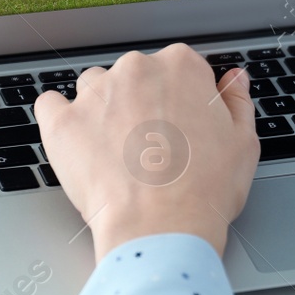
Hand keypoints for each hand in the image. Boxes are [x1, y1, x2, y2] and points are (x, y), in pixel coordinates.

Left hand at [35, 45, 258, 260]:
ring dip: (103, 109)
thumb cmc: (205, 189)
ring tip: (116, 150)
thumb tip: (233, 81)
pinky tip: (76, 140)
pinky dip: (60, 118)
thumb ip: (236, 102)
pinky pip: (51, 105)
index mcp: (182, 67)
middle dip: (142, 103)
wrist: (161, 228)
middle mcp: (137, 69)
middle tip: (153, 145)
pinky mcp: (62, 122)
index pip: (179, 68)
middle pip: (136, 76)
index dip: (182, 99)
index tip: (182, 124)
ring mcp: (96, 94)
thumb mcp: (243, 142)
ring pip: (95, 88)